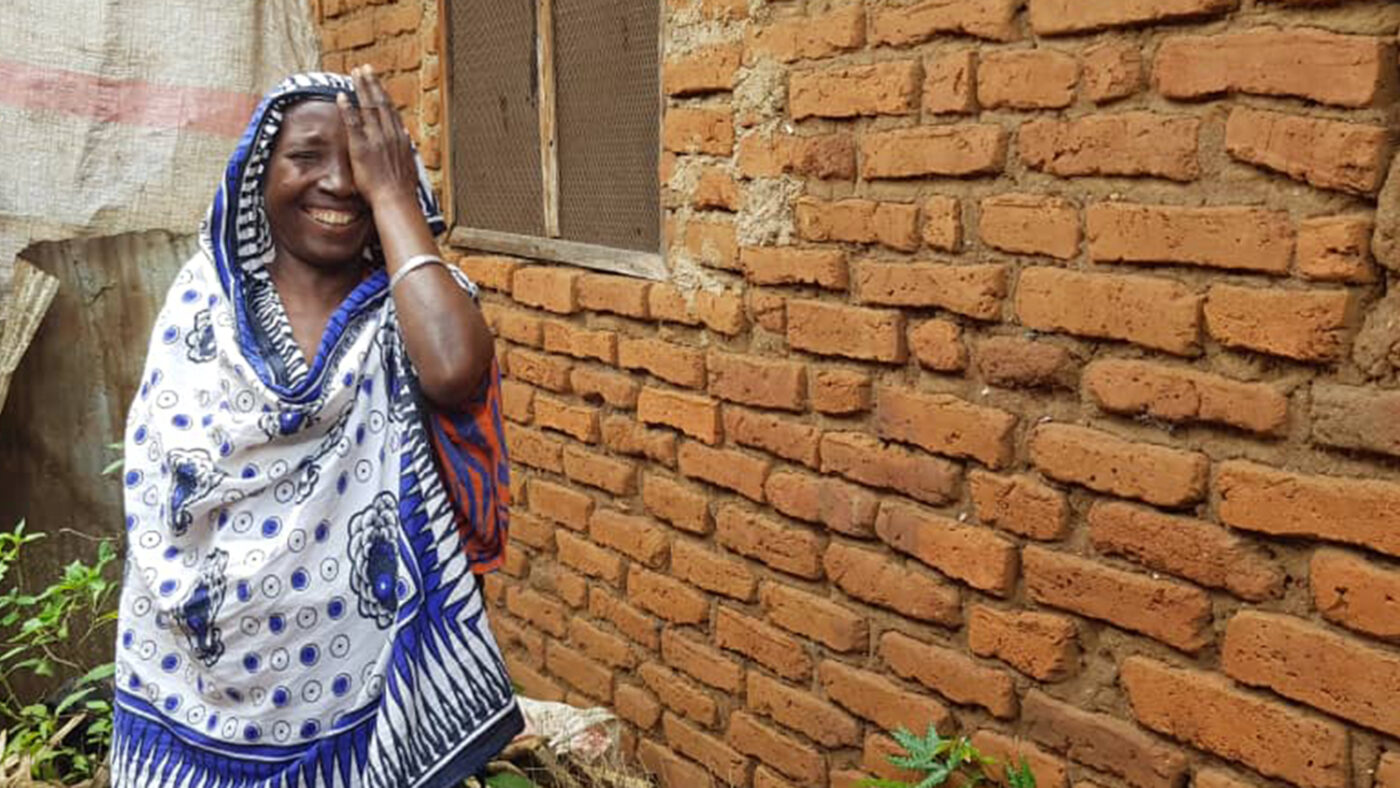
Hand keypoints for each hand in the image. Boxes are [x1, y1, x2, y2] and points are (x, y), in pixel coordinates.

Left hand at [336, 65, 419, 208]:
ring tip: (354, 73)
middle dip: (372, 83)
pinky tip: (342, 96)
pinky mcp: (362, 147)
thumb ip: (406, 148)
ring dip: (361, 88)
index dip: (383, 94)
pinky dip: (348, 108)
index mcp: (401, 138)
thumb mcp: (409, 165)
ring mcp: (377, 139)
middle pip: (380, 102)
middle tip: (364, 68)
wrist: (396, 200)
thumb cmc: (402, 190)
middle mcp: (390, 134)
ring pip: (368, 106)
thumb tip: (406, 136)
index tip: (377, 83)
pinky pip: (353, 122)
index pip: (391, 110)